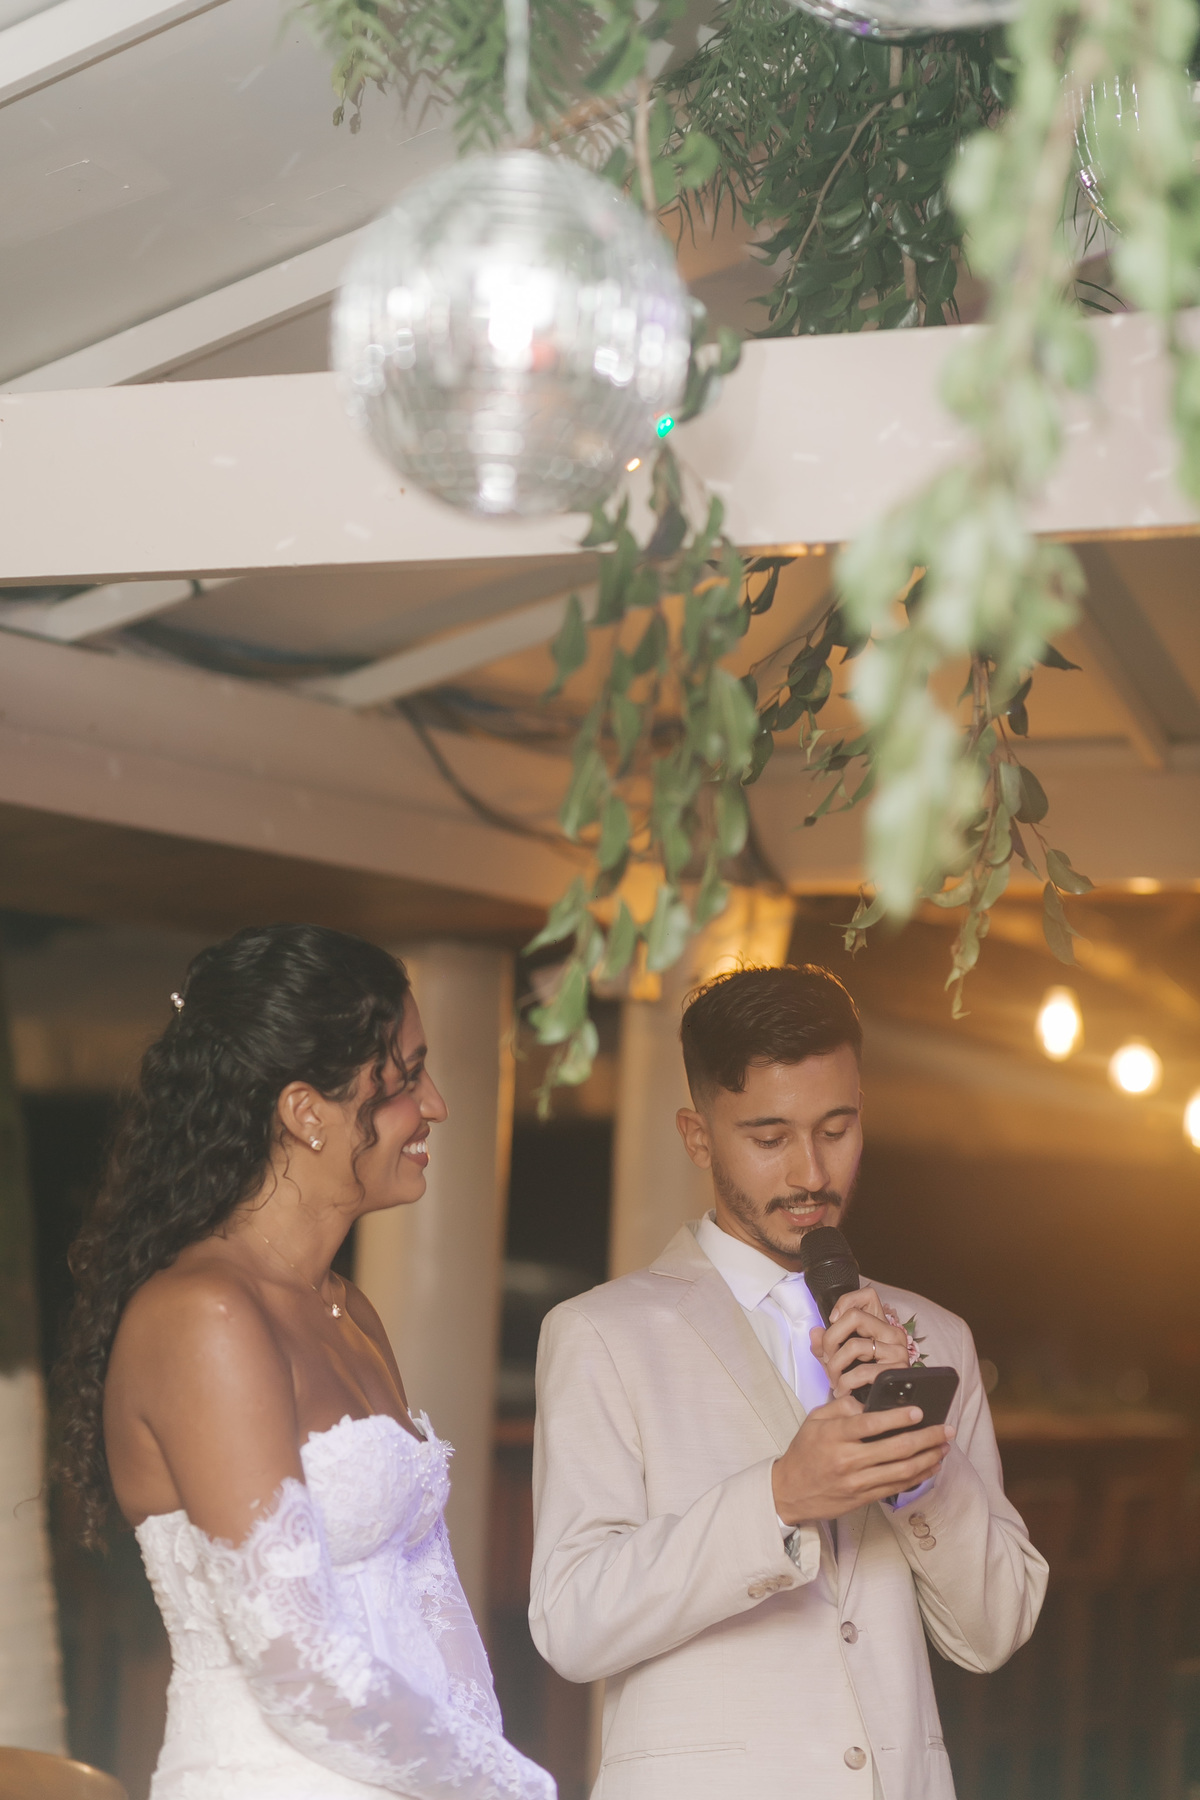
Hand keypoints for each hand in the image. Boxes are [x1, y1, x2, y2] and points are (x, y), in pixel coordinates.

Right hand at [771, 1392, 952, 1524]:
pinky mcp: (864, 1497)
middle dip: (926, 1438)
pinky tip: (931, 1465)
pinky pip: (897, 1487)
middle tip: (946, 1429)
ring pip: (902, 1470)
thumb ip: (842, 1407)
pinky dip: (918, 1476)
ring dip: (928, 1458)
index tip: (919, 1411)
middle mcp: (847, 1459)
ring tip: (944, 1446)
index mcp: (834, 1435)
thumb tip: (871, 1402)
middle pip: (895, 1448)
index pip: (870, 1424)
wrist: (790, 1491)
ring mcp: (858, 1481)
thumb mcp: (815, 1420)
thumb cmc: (804, 1451)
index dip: (897, 1417)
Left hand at [810, 1285, 908, 1400]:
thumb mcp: (838, 1358)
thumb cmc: (860, 1379)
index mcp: (880, 1325)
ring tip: (833, 1379)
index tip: (832, 1319)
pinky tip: (842, 1390)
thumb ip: (824, 1345)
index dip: (846, 1301)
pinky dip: (845, 1383)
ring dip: (835, 1366)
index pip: (868, 1295)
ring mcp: (897, 1350)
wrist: (880, 1406)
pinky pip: (862, 1372)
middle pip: (854, 1317)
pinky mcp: (896, 1371)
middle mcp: (892, 1333)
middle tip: (827, 1358)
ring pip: (854, 1345)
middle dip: (831, 1339)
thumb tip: (815, 1332)